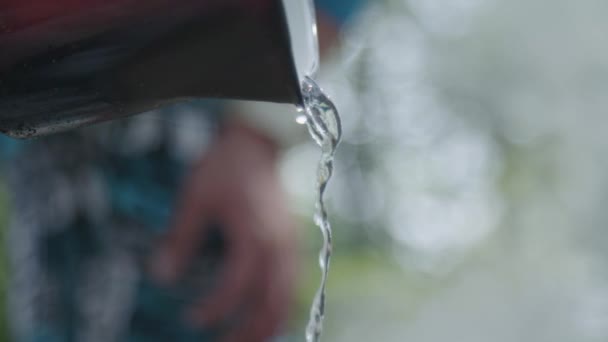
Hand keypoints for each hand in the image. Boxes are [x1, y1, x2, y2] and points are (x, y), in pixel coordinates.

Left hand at [151, 120, 296, 341]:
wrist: (256, 145)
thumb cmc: (225, 168)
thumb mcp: (195, 197)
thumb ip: (180, 239)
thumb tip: (161, 276)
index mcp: (254, 233)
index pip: (238, 284)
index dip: (216, 307)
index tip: (192, 318)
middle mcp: (278, 244)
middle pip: (272, 302)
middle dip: (249, 331)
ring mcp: (290, 245)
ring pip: (287, 297)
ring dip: (268, 324)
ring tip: (245, 341)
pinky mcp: (292, 243)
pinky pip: (291, 284)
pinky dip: (279, 307)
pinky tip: (263, 318)